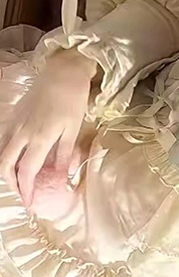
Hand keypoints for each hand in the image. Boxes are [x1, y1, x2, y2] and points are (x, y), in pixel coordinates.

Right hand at [0, 49, 96, 206]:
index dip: (27, 191)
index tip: (30, 205)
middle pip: (6, 165)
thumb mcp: (74, 129)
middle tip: (23, 194)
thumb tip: (62, 178)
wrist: (63, 71)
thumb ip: (65, 155)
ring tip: (19, 180)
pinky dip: (6, 153)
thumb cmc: (73, 100)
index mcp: (39, 139)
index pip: (27, 172)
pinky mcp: (14, 115)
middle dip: (12, 184)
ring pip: (1, 153)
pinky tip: (16, 158)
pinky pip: (3, 139)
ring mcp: (15, 123)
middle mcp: (22, 133)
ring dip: (7, 170)